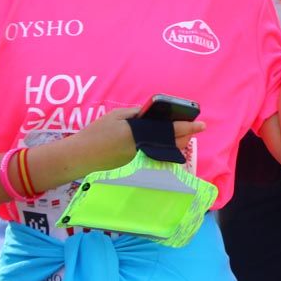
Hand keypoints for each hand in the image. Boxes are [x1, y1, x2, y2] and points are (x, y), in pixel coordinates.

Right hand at [70, 108, 206, 172]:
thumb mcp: (115, 116)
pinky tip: (166, 145)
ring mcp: (140, 159)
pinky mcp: (135, 166)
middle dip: (186, 136)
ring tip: (183, 135)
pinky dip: (163, 150)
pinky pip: (155, 156)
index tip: (201, 124)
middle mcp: (142, 148)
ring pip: (165, 151)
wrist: (79, 157)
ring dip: (176, 144)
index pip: (169, 129)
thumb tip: (151, 114)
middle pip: (172, 143)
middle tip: (195, 129)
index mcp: (138, 133)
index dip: (187, 126)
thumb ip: (136, 114)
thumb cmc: (95, 133)